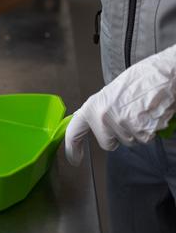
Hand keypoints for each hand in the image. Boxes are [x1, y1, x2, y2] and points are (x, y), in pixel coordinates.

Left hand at [65, 44, 175, 165]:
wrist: (161, 73)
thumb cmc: (138, 80)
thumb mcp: (109, 94)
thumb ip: (100, 111)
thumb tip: (94, 125)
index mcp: (92, 106)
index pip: (74, 132)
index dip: (72, 149)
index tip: (74, 159)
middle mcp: (102, 116)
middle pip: (108, 144)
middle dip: (118, 136)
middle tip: (128, 117)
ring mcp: (121, 124)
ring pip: (129, 141)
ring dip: (136, 131)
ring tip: (141, 111)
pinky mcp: (139, 129)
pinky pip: (144, 139)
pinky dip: (149, 130)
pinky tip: (149, 114)